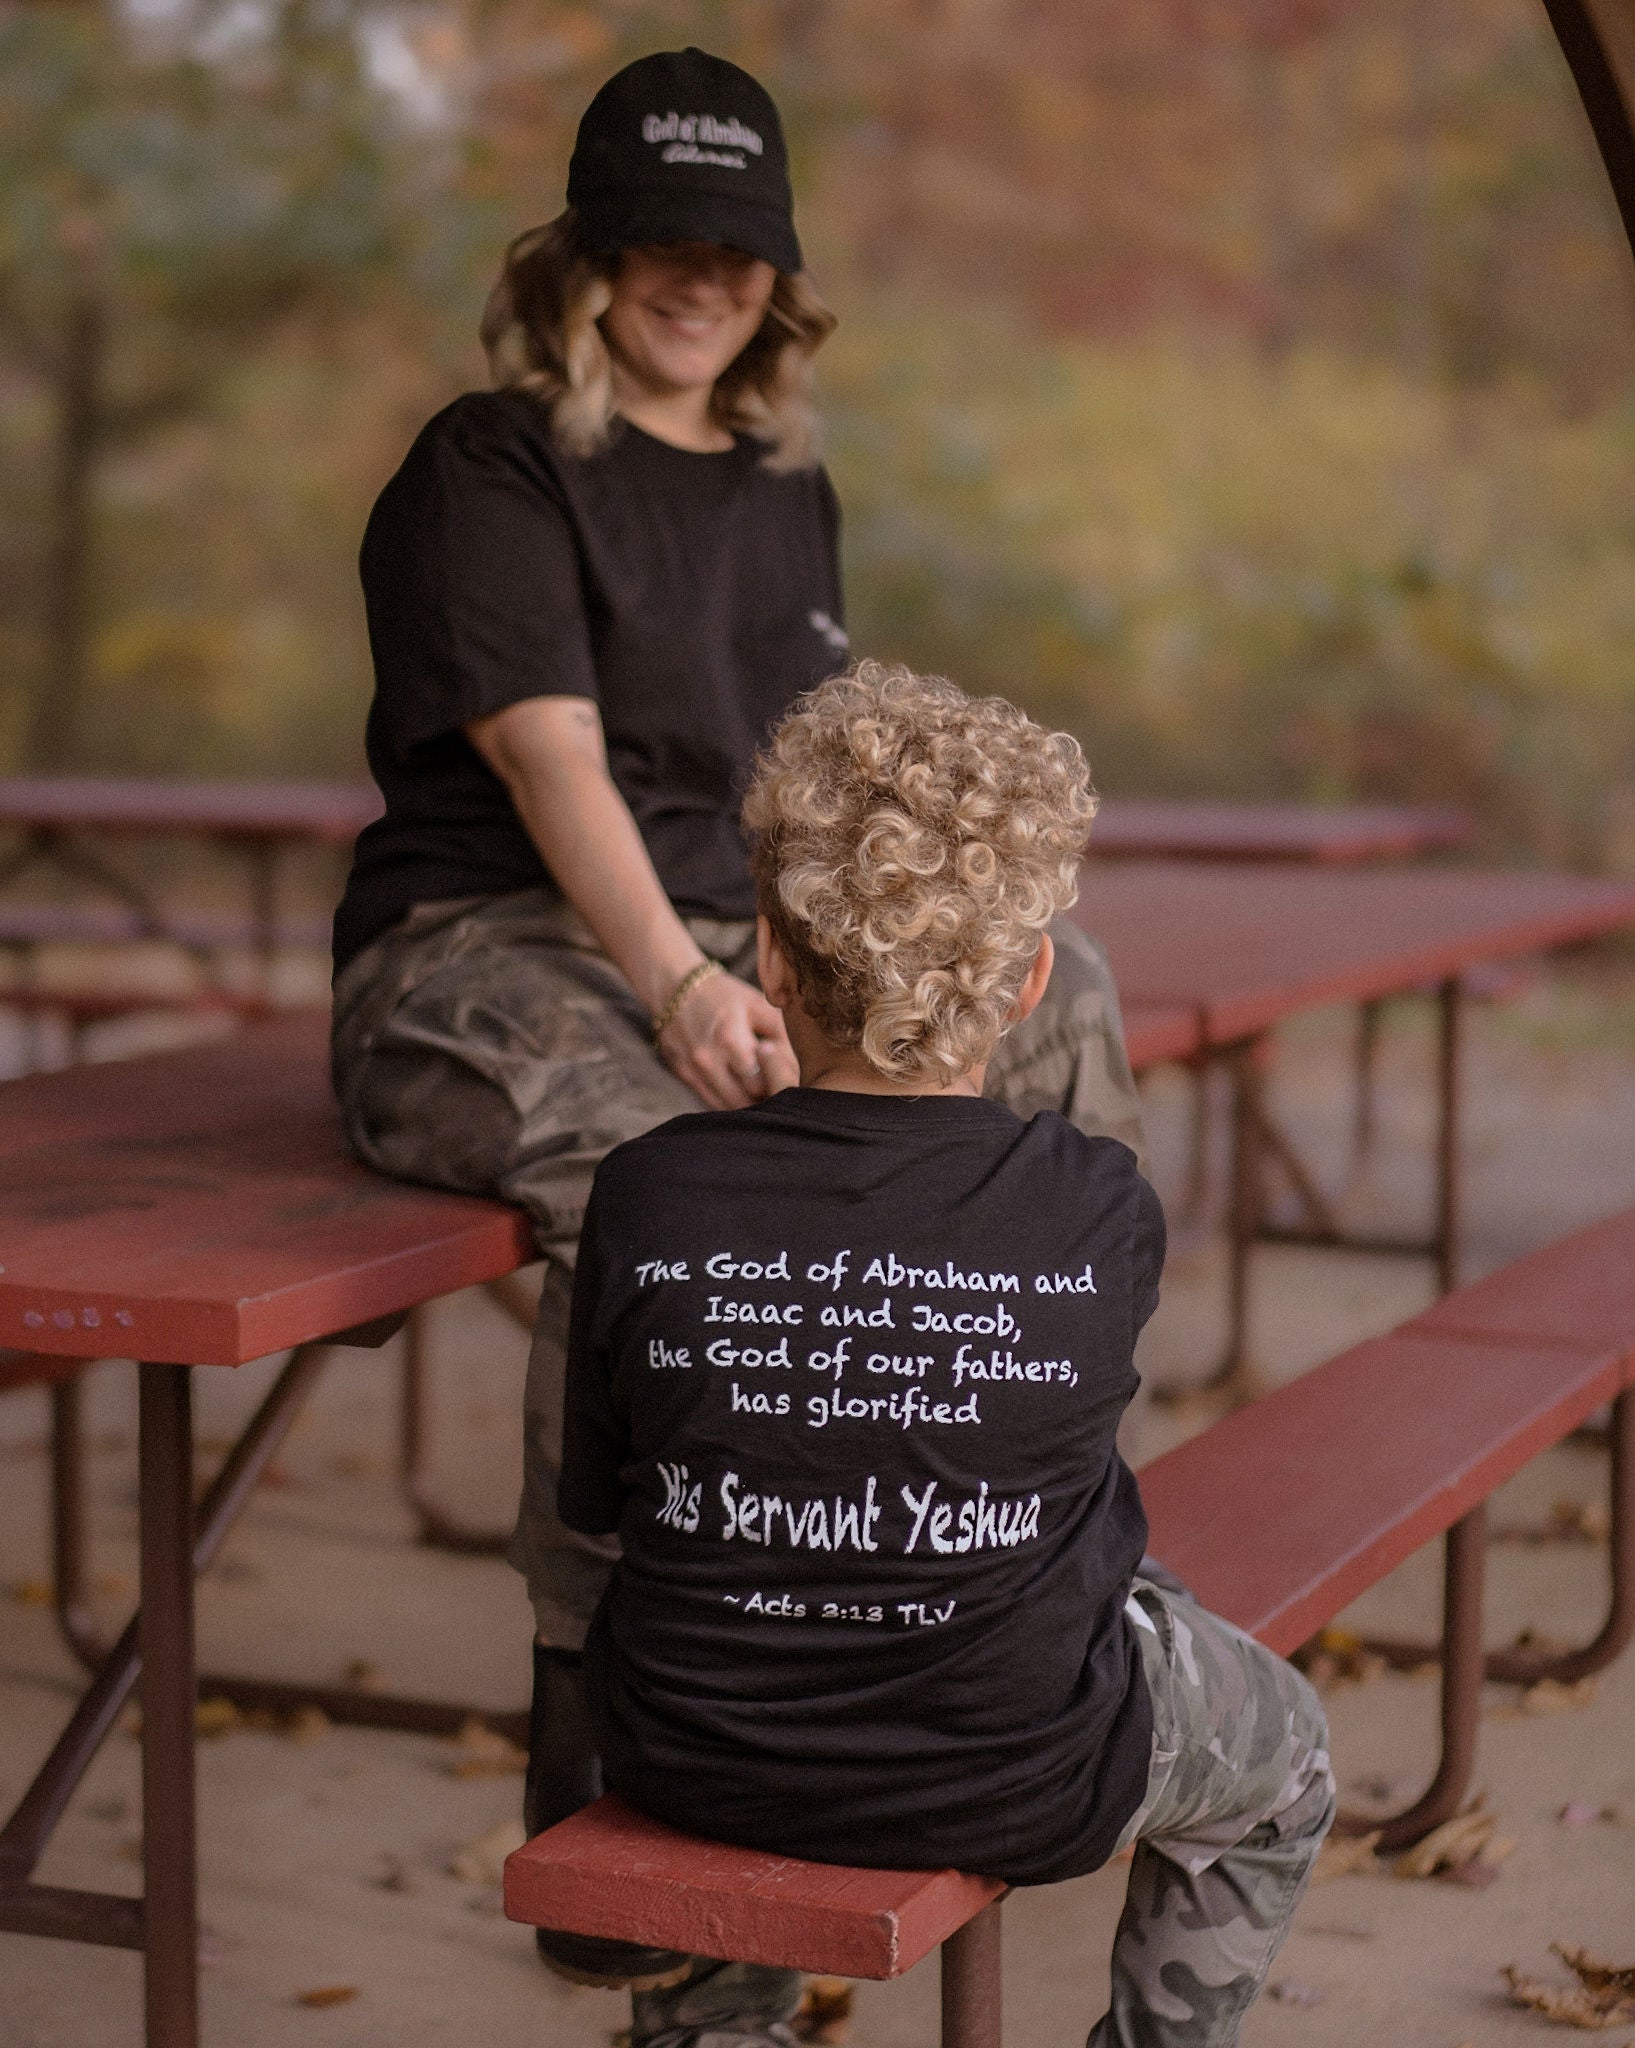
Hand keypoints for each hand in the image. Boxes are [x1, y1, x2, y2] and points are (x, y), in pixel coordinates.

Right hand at [657, 968, 798, 1109]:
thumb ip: (782, 1038)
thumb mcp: (759, 1006)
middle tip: (779, 1089)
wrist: (674, 988)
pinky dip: (729, 1103)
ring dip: (748, 1106)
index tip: (789, 1079)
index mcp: (730, 1038)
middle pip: (744, 1102)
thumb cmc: (725, 996)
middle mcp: (707, 1060)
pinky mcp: (684, 1077)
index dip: (779, 1085)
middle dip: (765, 1100)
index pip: (761, 1084)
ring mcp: (693, 1071)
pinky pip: (712, 1103)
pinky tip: (741, 1091)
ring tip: (762, 1091)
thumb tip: (799, 1073)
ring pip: (727, 1109)